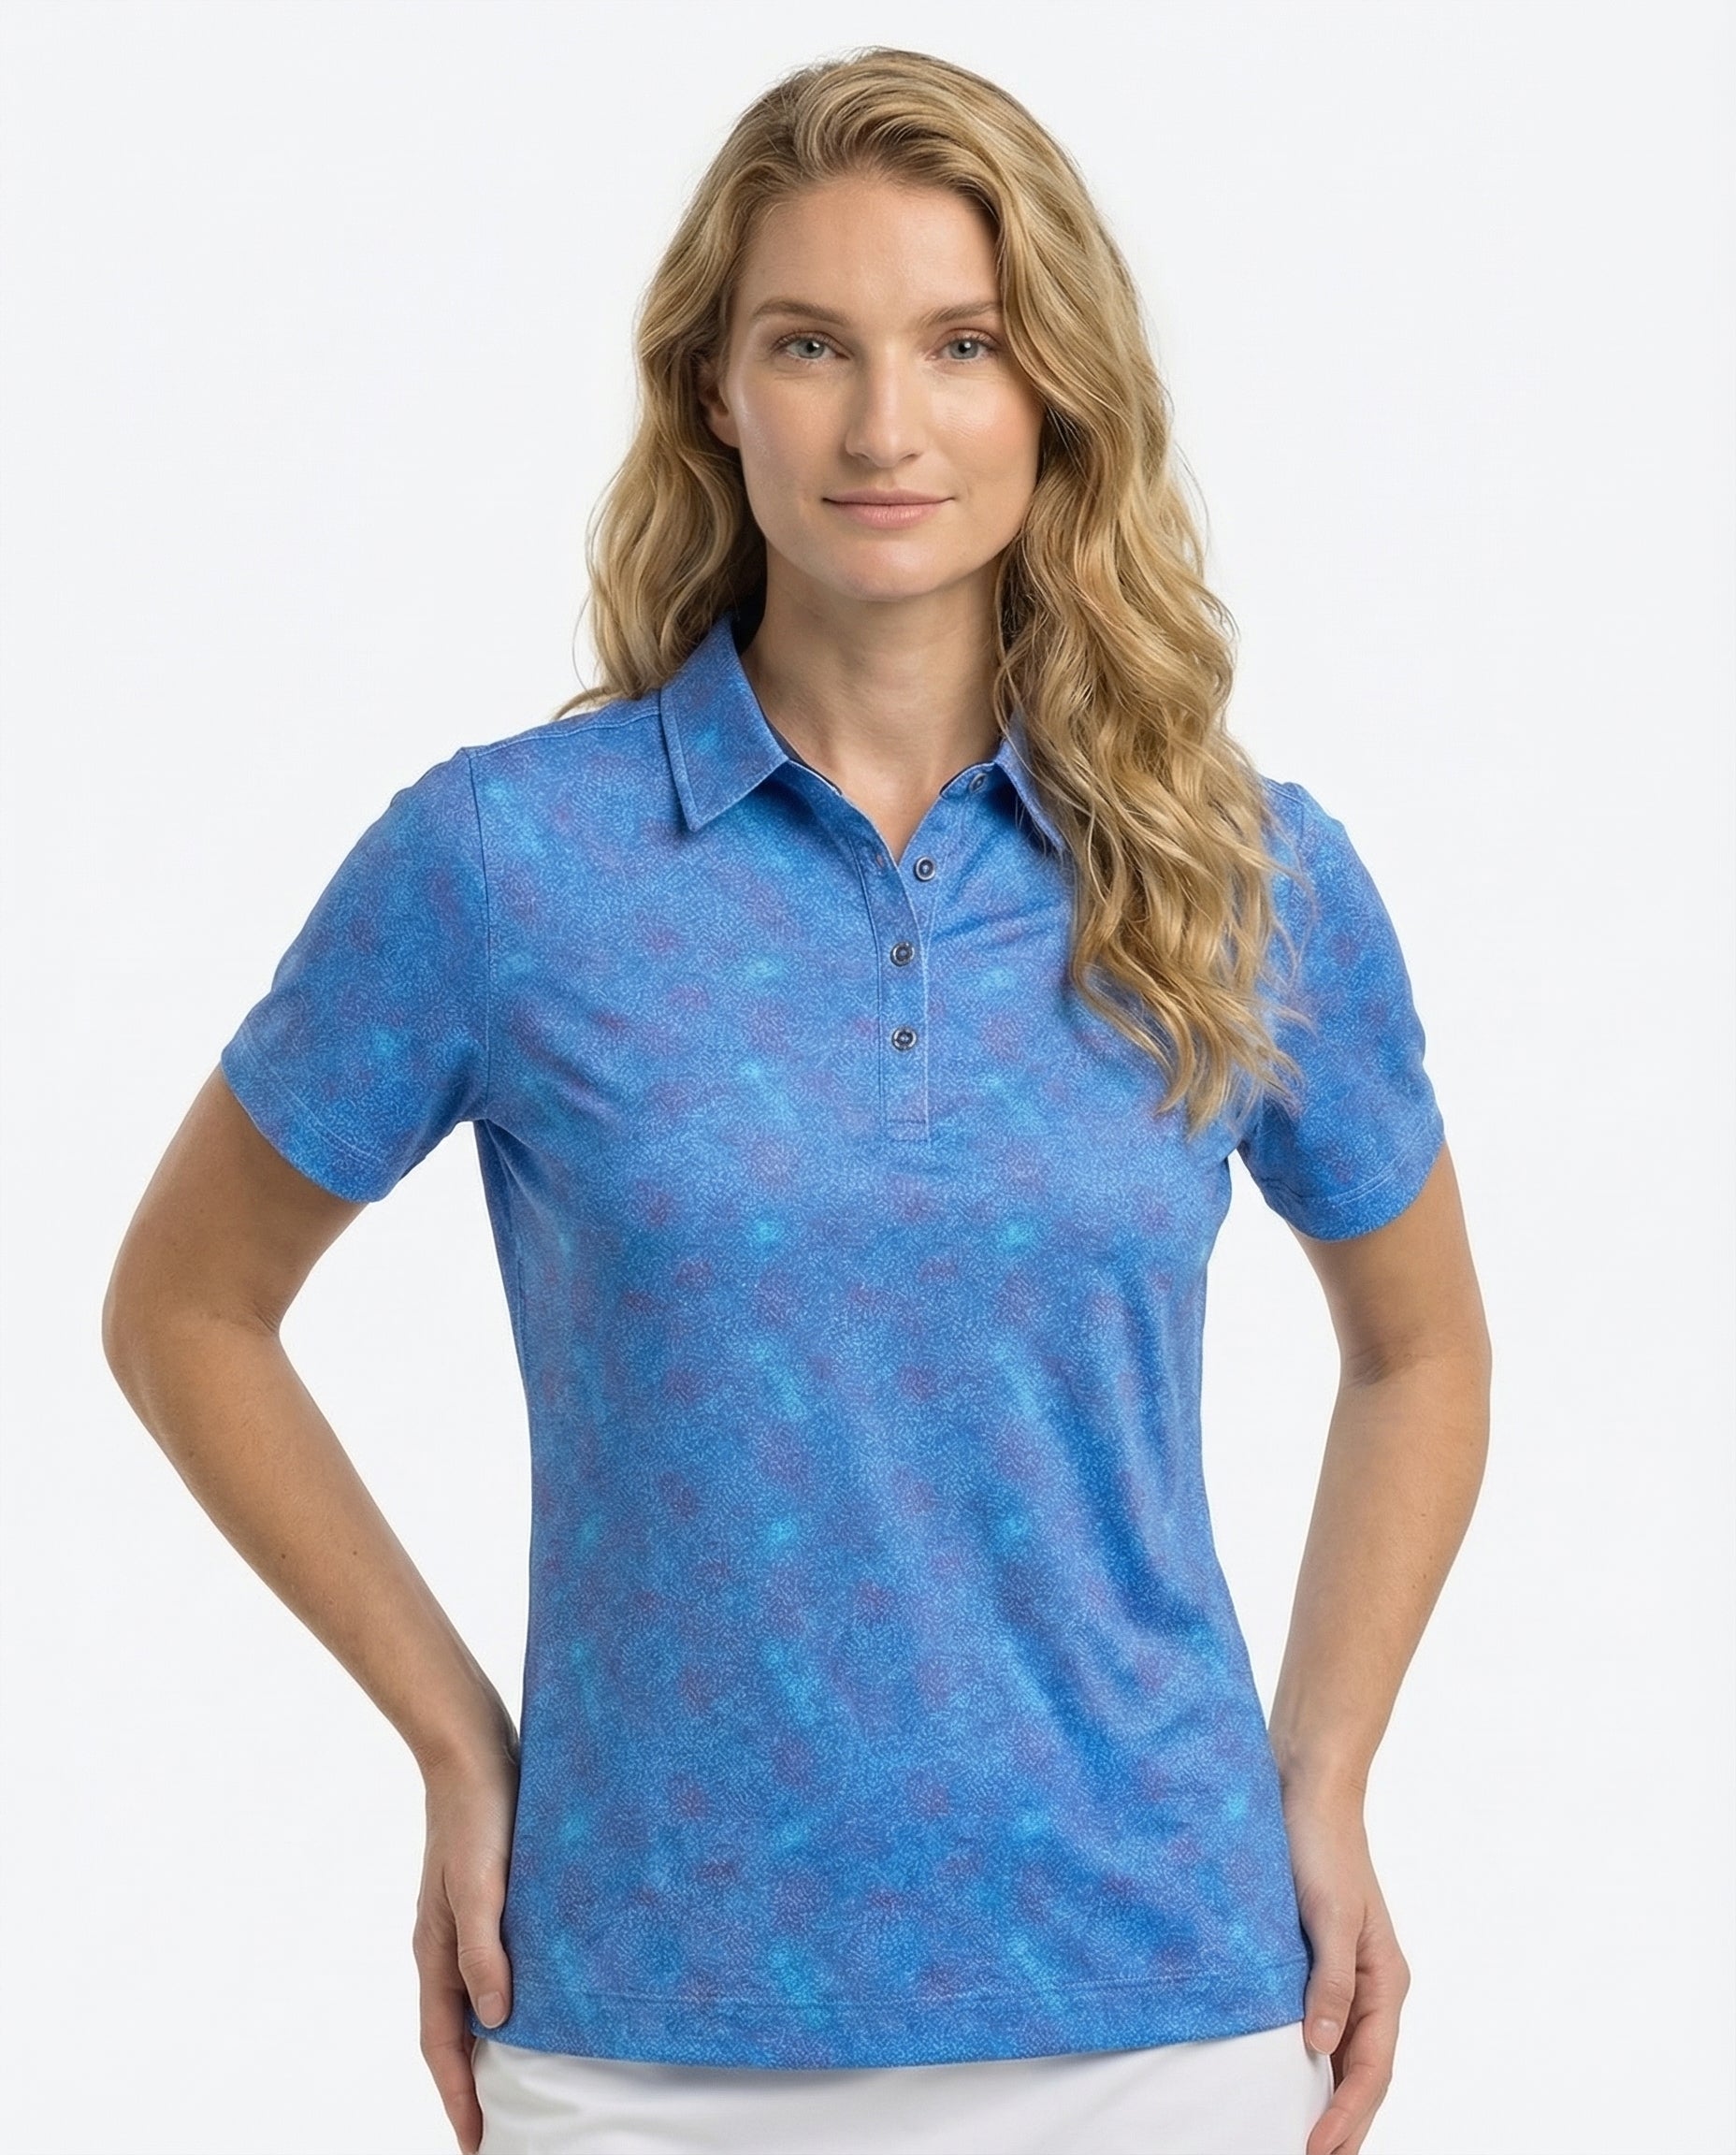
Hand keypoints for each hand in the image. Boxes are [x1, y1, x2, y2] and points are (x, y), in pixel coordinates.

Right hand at [413, 1730, 520, 2154]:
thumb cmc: (476, 1811)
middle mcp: (445, 1942)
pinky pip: (491, 1962)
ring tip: (514, 2078)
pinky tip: (532, 1994)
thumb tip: (497, 2020)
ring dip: (488, 2043)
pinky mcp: (488, 1894)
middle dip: (469, 2083)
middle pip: (453, 2032)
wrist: (472, 1745)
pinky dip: (505, 1993)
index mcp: (435, 1950)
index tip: (476, 2145)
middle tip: (495, 2127)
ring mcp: (464, 1919)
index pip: (444, 2044)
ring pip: (472, 1998)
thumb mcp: (481, 1884)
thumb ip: (484, 1949)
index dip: (459, 2097)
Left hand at [1281, 1783, 1410, 2154]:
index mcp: (1387, 1980)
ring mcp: (1351, 1973)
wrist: (1309, 1790)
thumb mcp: (1326, 1914)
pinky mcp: (1323, 1957)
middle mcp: (1375, 1985)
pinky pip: (1327, 2023)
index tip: (1313, 2148)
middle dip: (1345, 2121)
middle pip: (1365, 2072)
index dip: (1345, 2114)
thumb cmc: (1320, 1846)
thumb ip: (1329, 1980)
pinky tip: (1293, 2073)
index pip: (1371, 2069)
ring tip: (1306, 2137)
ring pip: (1347, 2053)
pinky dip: (1314, 2059)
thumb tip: (1320, 2048)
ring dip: (1331, 2097)